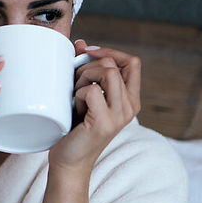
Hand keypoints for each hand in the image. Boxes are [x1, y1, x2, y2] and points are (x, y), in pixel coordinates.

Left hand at [47, 40, 141, 174]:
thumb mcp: (84, 92)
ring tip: (76, 96)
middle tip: (75, 84)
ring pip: (106, 72)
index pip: (133, 62)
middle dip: (88, 66)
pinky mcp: (105, 123)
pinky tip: (75, 110)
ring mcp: (120, 116)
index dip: (109, 52)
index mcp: (130, 98)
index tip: (87, 54)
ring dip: (84, 78)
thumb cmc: (74, 125)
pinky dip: (78, 94)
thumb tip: (80, 42)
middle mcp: (131, 107)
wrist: (68, 160)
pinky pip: (91, 91)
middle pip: (114, 64)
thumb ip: (86, 68)